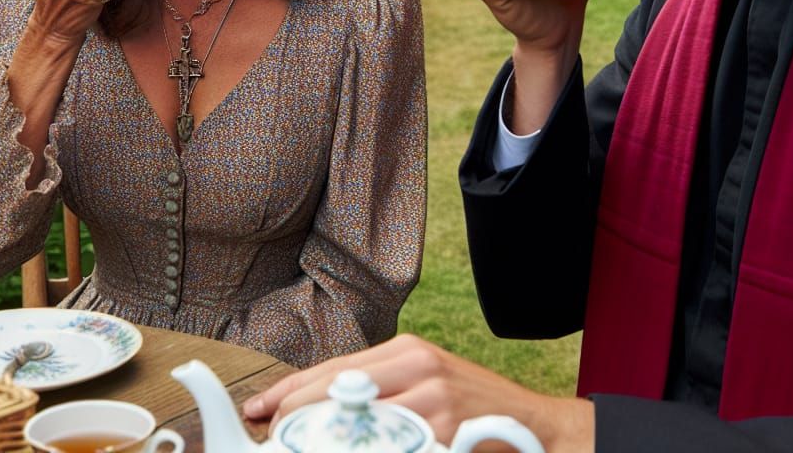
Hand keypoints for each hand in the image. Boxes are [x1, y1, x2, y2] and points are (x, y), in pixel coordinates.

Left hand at [243, 334, 593, 452]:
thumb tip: (321, 417)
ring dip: (320, 443)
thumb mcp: (426, 389)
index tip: (257, 411)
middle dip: (294, 422)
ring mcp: (431, 397)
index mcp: (408, 350)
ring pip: (350, 421)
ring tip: (303, 450)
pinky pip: (384, 448)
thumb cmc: (475, 413)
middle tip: (274, 443)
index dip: (287, 392)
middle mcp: (416, 365)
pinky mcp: (443, 427)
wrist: (536, 429)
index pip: (331, 368)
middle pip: (332, 390)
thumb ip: (381, 395)